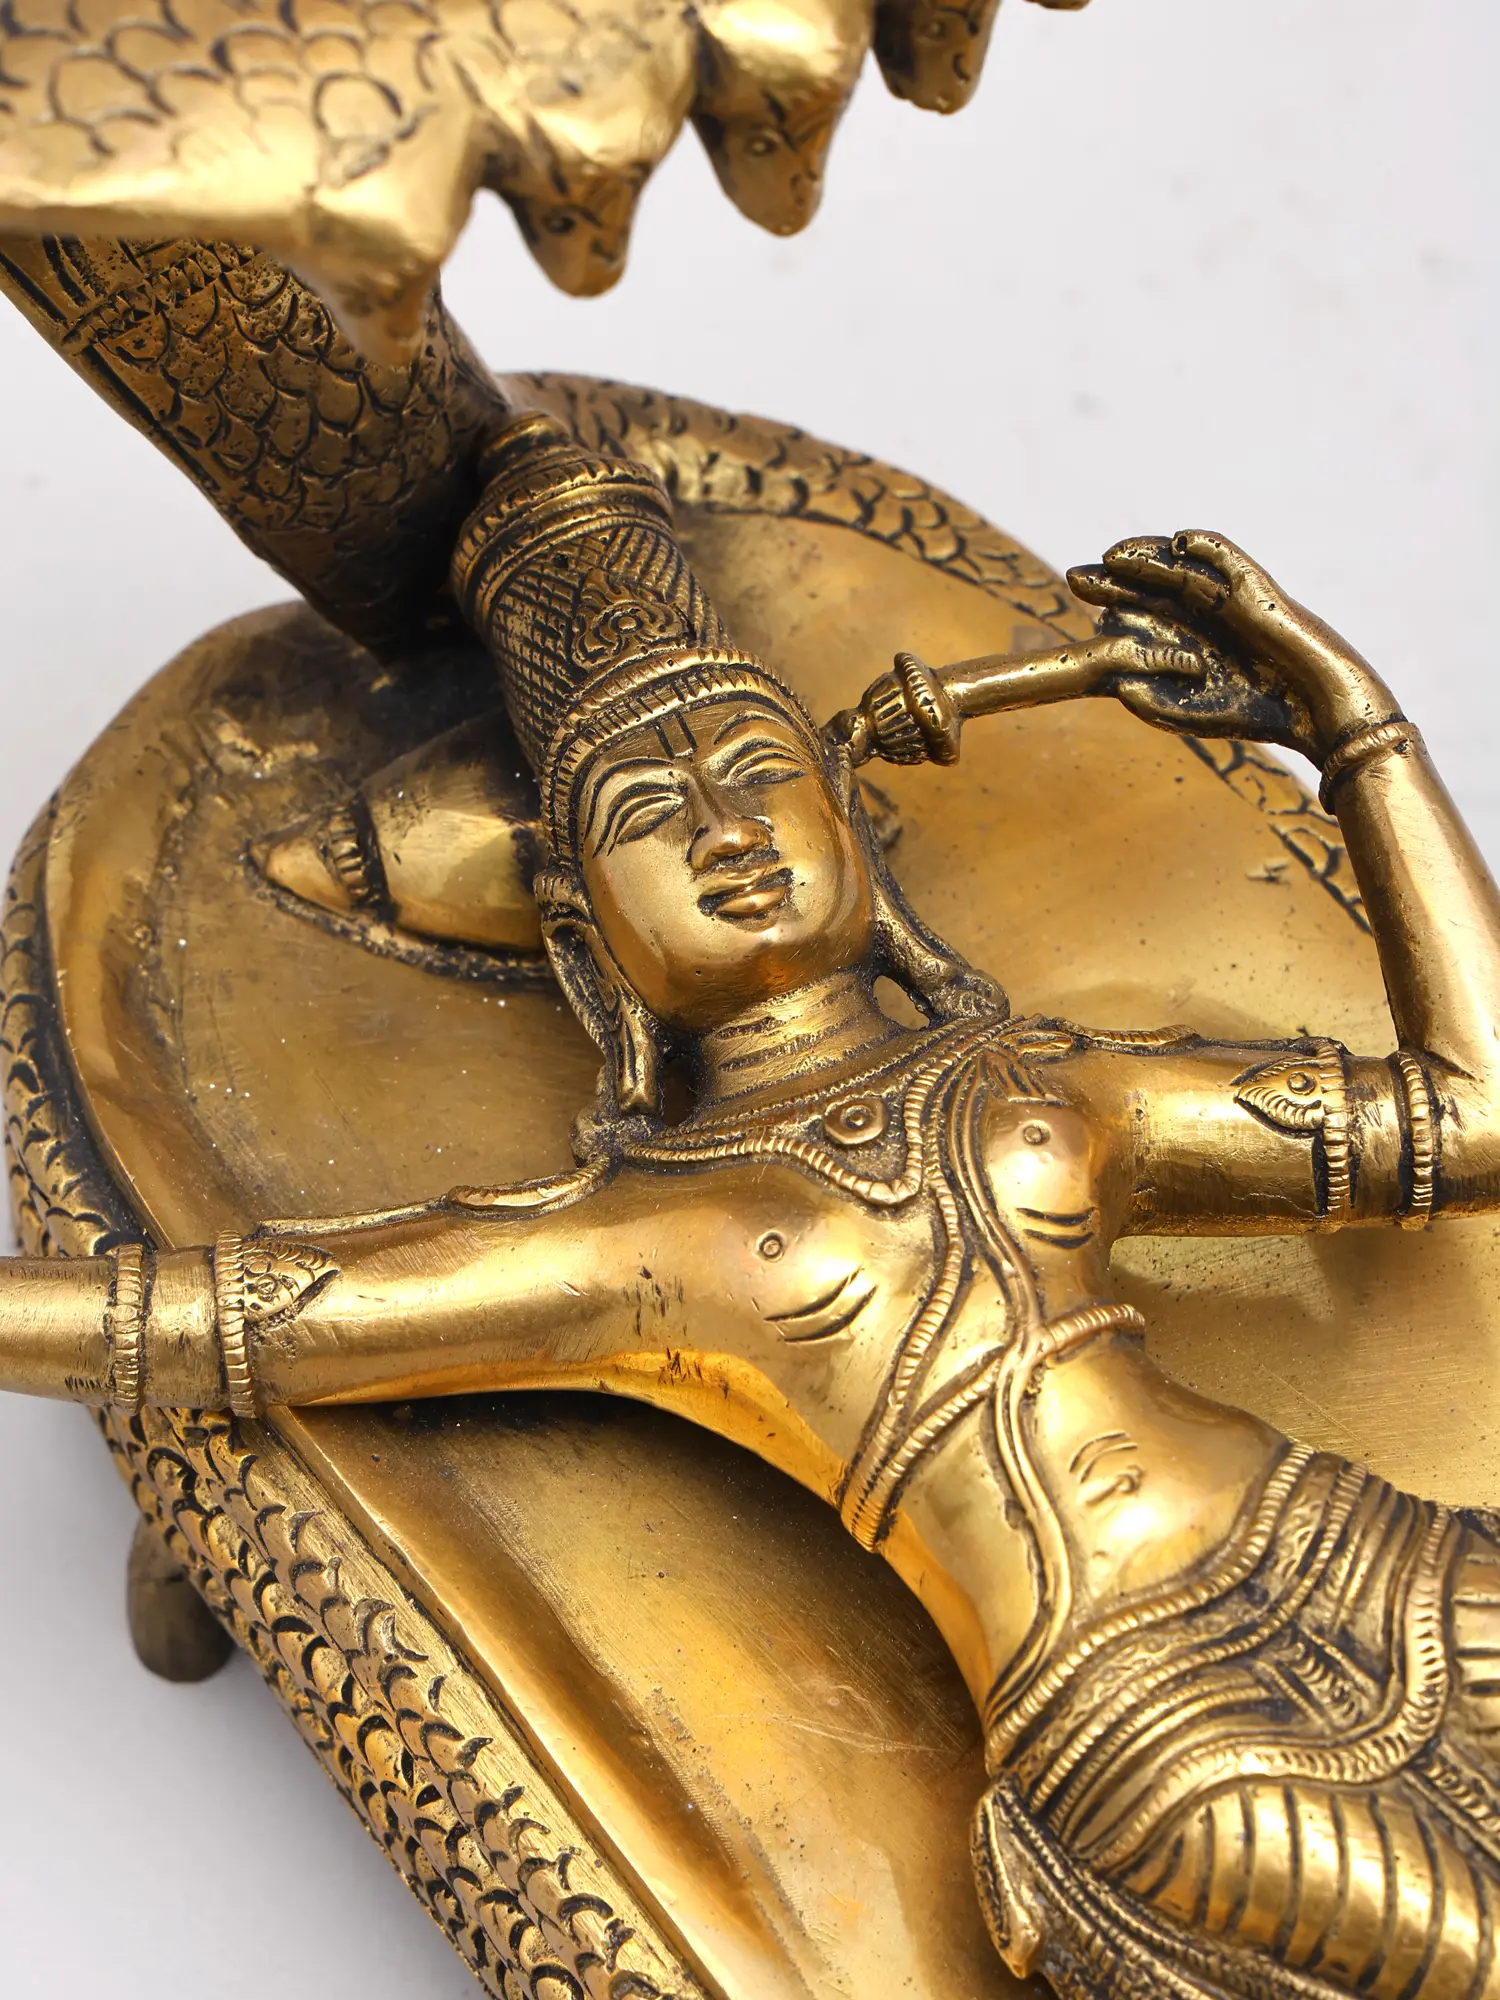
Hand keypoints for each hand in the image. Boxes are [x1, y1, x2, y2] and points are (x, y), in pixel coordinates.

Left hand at [1067, 531, 1398, 762]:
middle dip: (1115, 579)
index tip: (1076, 601)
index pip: (1143, 612)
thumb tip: (1118, 692)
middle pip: (1153, 586)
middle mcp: (1207, 615)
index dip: (1110, 601)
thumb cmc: (1263, 713)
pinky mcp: (1260, 592)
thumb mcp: (1198, 714)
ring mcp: (1232, 600)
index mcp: (1191, 638)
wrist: (1320, 709)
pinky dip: (1206, 547)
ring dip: (1148, 558)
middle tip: (1075, 577)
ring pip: (1183, 569)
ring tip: (1111, 556)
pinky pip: (1231, 560)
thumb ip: (1158, 706)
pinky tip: (1178, 542)